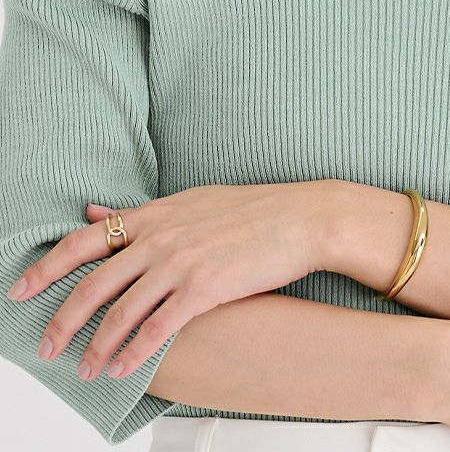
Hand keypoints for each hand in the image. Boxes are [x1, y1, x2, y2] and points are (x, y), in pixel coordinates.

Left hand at [6, 180, 331, 381]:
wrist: (300, 218)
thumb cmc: (250, 210)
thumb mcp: (189, 201)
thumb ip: (138, 211)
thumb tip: (93, 211)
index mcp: (155, 214)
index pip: (85, 240)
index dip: (47, 266)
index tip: (20, 289)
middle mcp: (161, 237)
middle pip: (94, 282)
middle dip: (62, 318)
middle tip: (44, 346)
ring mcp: (182, 262)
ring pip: (122, 310)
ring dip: (97, 345)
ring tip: (83, 369)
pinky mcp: (206, 287)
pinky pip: (159, 327)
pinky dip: (135, 351)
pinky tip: (122, 368)